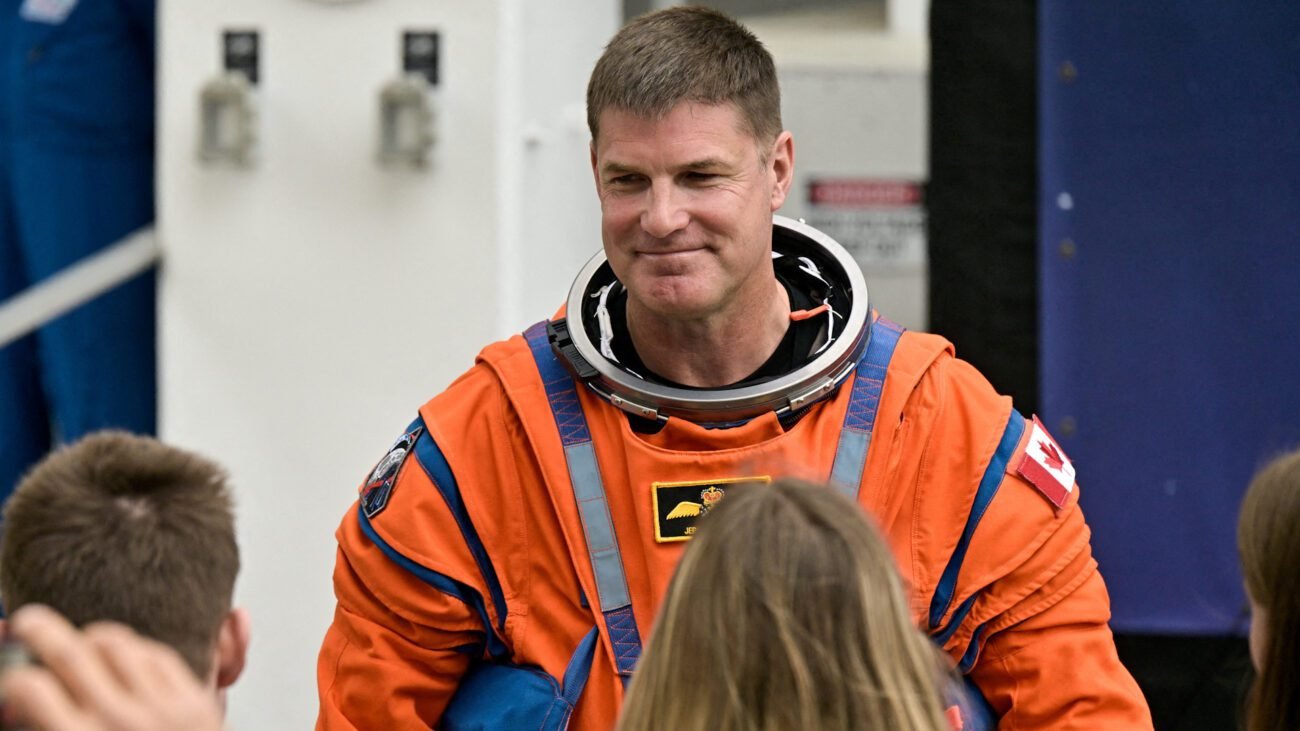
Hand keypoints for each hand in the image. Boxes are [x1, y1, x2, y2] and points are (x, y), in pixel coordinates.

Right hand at [0, 605, 223, 730]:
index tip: (11, 678)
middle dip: (39, 628)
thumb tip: (14, 705)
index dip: (11, 677)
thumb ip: (50, 726)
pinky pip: (156, 655)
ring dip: (91, 638)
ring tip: (80, 644)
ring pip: (115, 643)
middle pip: (70, 652)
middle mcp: (119, 723)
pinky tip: (123, 661)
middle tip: (26, 621)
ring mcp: (161, 709)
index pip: (30, 688)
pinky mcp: (195, 701)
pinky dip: (134, 650)